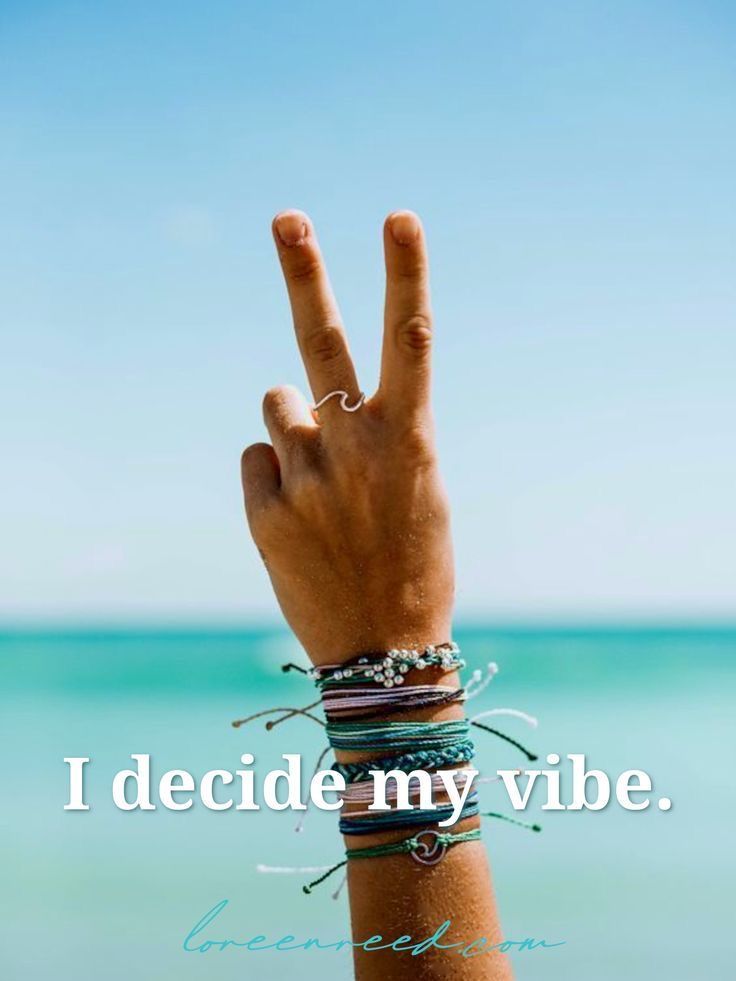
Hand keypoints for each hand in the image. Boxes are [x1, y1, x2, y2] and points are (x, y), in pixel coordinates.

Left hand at [241, 210, 453, 665]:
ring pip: (278, 405)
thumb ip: (370, 433)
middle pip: (324, 343)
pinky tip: (301, 515)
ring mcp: (308, 479)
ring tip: (323, 478)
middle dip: (306, 274)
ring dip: (294, 422)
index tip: (398, 218)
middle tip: (288, 219)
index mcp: (411, 441)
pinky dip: (274, 474)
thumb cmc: (412, 563)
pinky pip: (257, 458)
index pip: (411, 340)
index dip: (405, 273)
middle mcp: (357, 450)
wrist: (383, 653)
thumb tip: (295, 394)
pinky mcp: (266, 511)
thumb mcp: (418, 490)